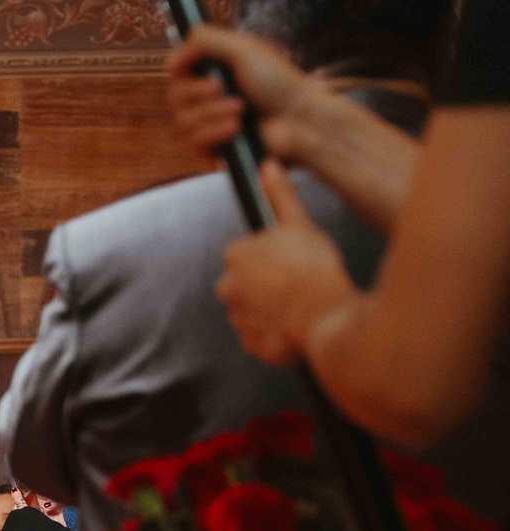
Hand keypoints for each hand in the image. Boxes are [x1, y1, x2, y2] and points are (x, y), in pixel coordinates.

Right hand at [165, 26, 316, 164]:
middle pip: (174, 96)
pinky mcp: (212, 148)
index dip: (177, 67)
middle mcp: (206, 96)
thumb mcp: (243, 50)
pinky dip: (215, 133)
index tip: (183, 66)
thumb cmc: (277, 83)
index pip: (175, 67)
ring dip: (213, 114)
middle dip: (199, 93)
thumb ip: (207, 41)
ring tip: (241, 110)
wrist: (296, 120)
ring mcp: (207, 124)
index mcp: (213, 69)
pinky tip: (237, 129)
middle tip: (224, 89)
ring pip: (183, 122)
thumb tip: (178, 49)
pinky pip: (193, 143)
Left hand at [216, 160, 357, 365]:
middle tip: (298, 283)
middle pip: (247, 282)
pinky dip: (275, 331)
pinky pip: (260, 335)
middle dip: (268, 284)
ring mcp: (236, 318)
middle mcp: (226, 286)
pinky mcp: (249, 344)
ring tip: (299, 304)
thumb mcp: (300, 224)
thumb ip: (280, 196)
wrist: (324, 315)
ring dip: (272, 308)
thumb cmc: (314, 267)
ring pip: (253, 309)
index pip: (248, 254)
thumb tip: (267, 166)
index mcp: (235, 254)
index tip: (292, 262)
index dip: (273, 258)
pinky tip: (295, 323)